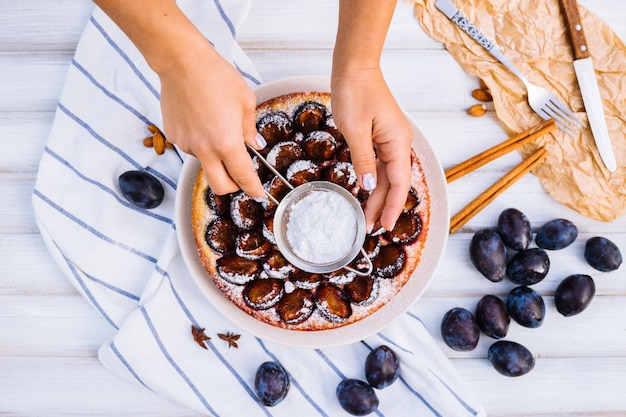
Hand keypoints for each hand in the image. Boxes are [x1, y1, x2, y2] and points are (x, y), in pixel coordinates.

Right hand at [158, 42, 265, 198]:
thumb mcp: (245, 102)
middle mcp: (204, 150)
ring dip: (215, 159)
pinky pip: (191, 149)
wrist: (182, 62)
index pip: (243, 177)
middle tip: (241, 176)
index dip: (253, 189)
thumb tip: (255, 145)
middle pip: (220, 186)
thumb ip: (250, 129)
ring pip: (205, 165)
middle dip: (233, 187)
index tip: (259, 194)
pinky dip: (200, 143)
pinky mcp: (173, 137)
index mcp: (227, 143)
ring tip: (218, 130)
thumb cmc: (216, 77)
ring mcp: (186, 144)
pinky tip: (202, 122)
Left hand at [331, 68, 412, 230]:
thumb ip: (363, 161)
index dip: (391, 207)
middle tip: (368, 228)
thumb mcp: (355, 130)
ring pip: (385, 176)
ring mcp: (390, 140)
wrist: (354, 67)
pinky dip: (372, 180)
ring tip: (364, 215)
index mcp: (398, 143)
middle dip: (381, 206)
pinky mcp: (380, 136)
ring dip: (376, 196)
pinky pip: (379, 164)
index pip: (399, 184)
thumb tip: (369, 187)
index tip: (383, 226)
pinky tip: (364, 191)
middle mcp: (398, 144)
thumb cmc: (356, 92)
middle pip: (393, 183)